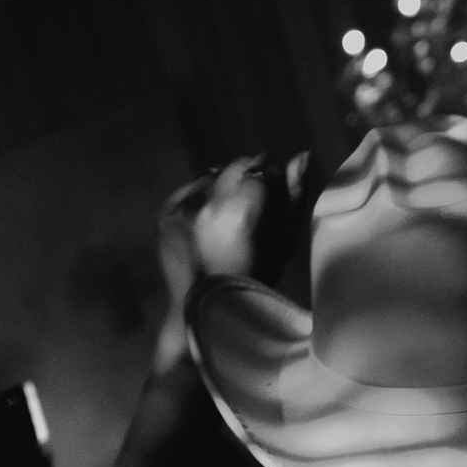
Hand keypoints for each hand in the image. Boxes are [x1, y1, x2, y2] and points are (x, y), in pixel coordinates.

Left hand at [156, 152, 310, 313]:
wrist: (204, 312)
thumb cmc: (254, 280)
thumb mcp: (284, 243)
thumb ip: (294, 196)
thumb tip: (302, 154)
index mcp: (238, 213)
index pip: (261, 165)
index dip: (273, 179)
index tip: (274, 199)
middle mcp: (205, 206)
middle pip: (236, 164)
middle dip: (248, 180)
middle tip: (252, 213)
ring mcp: (179, 208)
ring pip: (214, 175)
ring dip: (225, 189)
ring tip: (229, 224)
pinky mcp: (164, 212)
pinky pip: (192, 188)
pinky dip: (203, 200)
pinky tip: (209, 228)